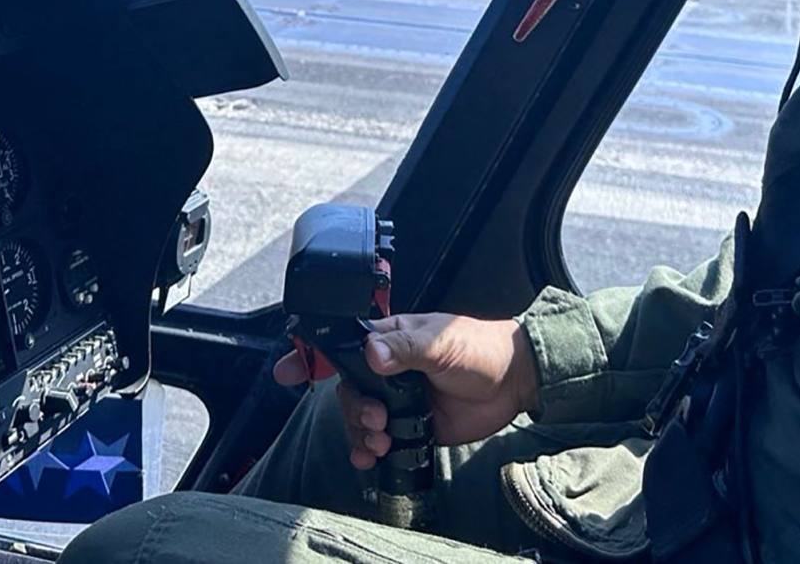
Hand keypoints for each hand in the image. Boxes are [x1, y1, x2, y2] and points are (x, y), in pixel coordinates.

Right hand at [273, 313, 538, 469]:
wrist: (515, 382)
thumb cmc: (478, 348)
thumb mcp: (441, 341)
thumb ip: (405, 346)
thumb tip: (371, 352)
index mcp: (389, 340)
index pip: (342, 344)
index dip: (310, 356)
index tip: (284, 372)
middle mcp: (387, 369)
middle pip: (347, 391)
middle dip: (351, 410)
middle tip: (376, 420)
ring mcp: (397, 399)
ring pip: (358, 418)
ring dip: (360, 433)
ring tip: (381, 441)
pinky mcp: (412, 426)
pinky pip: (378, 441)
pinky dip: (368, 451)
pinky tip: (371, 459)